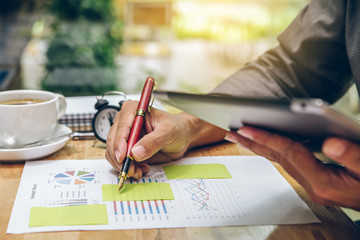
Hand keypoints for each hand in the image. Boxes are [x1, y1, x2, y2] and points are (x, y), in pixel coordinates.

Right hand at [106, 100, 225, 178]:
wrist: (182, 136)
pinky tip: (141, 169)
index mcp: (133, 110)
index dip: (119, 143)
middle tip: (132, 170)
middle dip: (120, 158)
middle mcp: (125, 121)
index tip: (123, 157)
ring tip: (139, 171)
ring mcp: (125, 136)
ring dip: (123, 165)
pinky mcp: (127, 148)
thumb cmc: (176, 128)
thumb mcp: (168, 132)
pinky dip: (128, 167)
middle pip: (113, 141)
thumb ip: (153, 141)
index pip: (121, 127)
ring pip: (114, 153)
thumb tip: (136, 152)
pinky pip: (120, 160)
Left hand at [225, 126, 359, 210]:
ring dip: (261, 147)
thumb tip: (329, 143)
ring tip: (242, 135)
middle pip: (277, 158)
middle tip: (232, 132)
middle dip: (253, 143)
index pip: (288, 154)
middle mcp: (314, 185)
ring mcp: (314, 185)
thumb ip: (352, 156)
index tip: (245, 128)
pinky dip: (276, 150)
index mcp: (324, 182)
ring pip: (281, 161)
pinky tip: (269, 143)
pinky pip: (289, 163)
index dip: (267, 138)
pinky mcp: (316, 182)